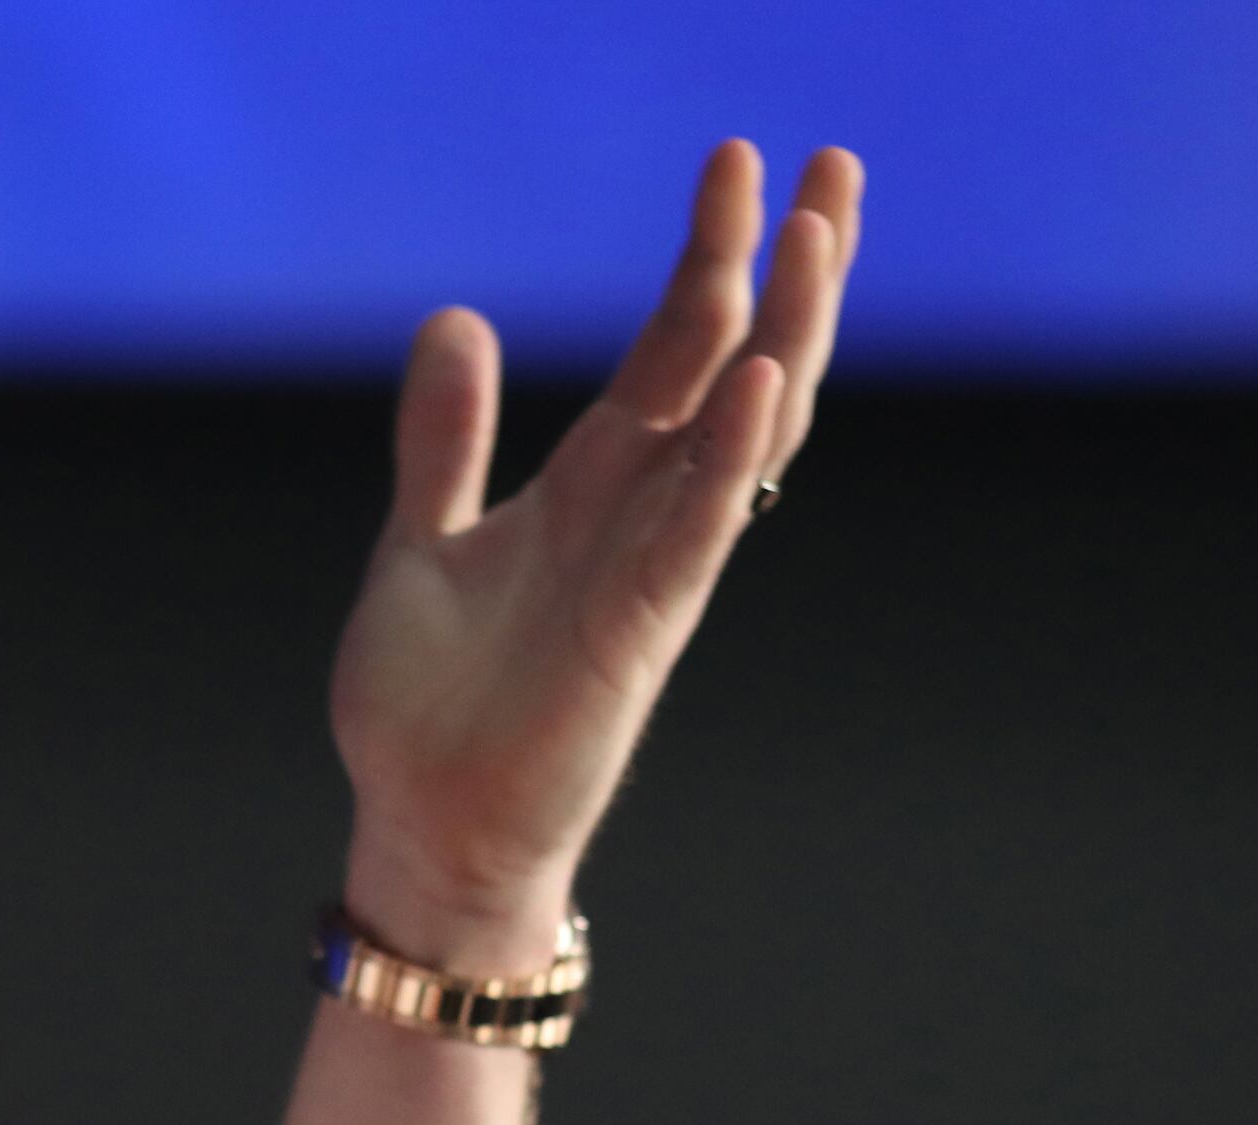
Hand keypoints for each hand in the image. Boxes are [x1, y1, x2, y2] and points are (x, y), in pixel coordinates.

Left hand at [329, 142, 863, 969]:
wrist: (425, 830)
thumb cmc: (433, 708)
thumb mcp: (424, 541)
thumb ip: (446, 440)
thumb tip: (457, 318)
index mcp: (592, 487)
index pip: (676, 348)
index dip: (711, 256)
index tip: (738, 161)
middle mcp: (639, 516)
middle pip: (739, 366)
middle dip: (785, 269)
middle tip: (834, 164)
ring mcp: (650, 570)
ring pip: (744, 433)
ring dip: (786, 333)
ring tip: (820, 232)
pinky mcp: (638, 632)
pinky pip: (697, 529)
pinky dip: (726, 455)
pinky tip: (757, 379)